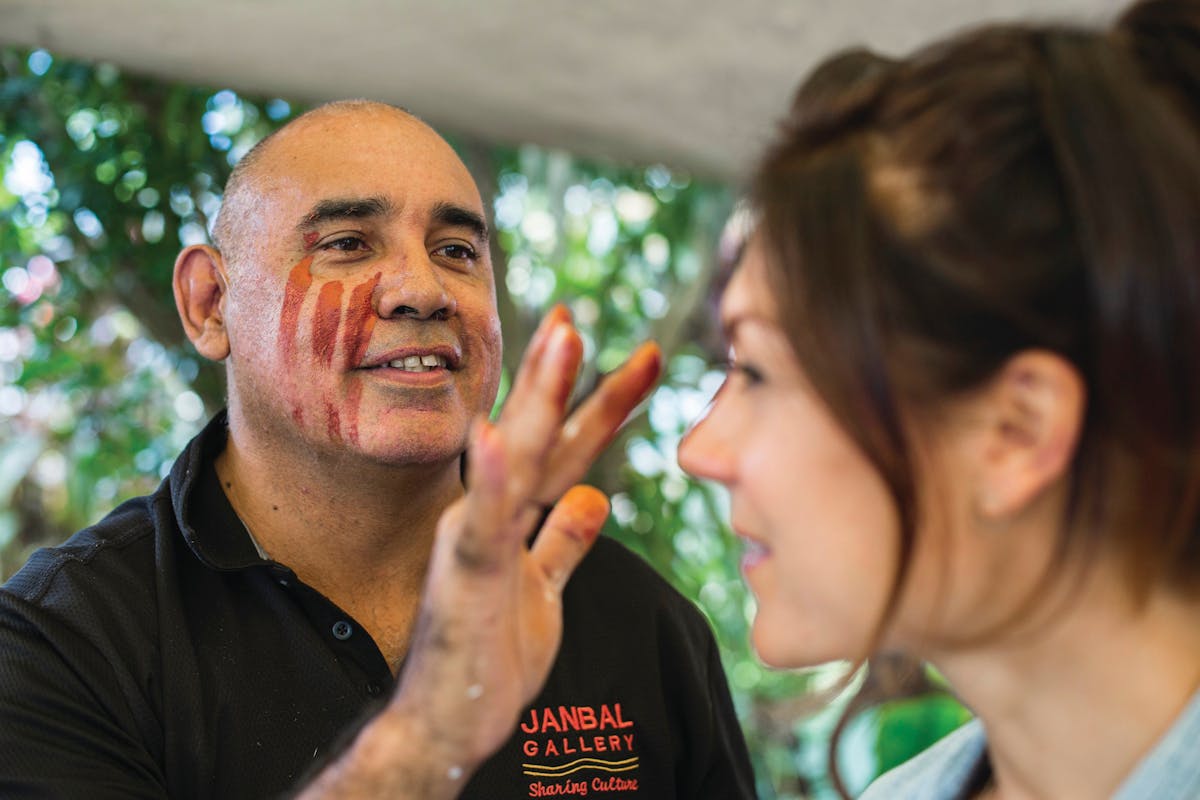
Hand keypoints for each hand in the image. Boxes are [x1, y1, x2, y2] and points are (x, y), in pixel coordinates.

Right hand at [300, 308, 661, 798]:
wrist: (447, 719)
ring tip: (562, 335)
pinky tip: (494, 433)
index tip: (627, 359)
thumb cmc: (489, 656)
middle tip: (581, 314)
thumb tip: (595, 496)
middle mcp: (491, 515)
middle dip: (563, 374)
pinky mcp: (466, 574)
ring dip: (540, 396)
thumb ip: (564, 542)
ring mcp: (476, 539)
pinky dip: (491, 478)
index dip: (594, 404)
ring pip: (517, 458)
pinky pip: (482, 522)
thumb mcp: (544, 592)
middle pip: (539, 435)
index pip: (560, 450)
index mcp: (513, 518)